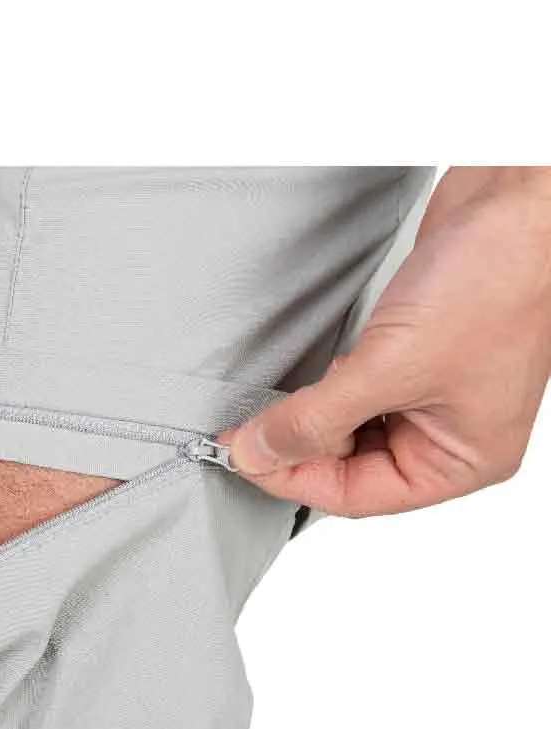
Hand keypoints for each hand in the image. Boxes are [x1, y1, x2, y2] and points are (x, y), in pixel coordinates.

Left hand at [222, 168, 550, 516]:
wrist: (516, 199)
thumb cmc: (496, 279)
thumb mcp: (390, 367)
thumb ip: (315, 418)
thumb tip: (258, 452)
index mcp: (461, 460)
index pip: (357, 496)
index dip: (294, 480)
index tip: (245, 458)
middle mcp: (448, 435)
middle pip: (350, 466)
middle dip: (300, 446)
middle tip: (250, 427)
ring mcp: (431, 396)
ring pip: (349, 430)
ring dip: (311, 417)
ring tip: (283, 399)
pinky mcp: (413, 358)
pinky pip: (356, 392)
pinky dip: (328, 388)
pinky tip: (320, 373)